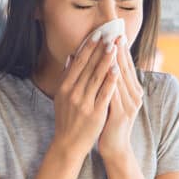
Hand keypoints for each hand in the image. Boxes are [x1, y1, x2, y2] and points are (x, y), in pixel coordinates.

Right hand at [51, 31, 119, 159]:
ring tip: (114, 46)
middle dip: (99, 50)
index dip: (88, 48)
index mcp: (64, 88)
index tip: (97, 34)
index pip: (78, 63)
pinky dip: (111, 80)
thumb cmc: (67, 119)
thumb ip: (66, 77)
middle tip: (109, 34)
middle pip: (88, 67)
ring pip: (97, 77)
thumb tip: (71, 56)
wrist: (68, 144)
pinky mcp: (95, 113)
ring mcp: (84, 103)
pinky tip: (117, 69)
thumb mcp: (62, 97)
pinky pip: (105, 93)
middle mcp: (73, 94)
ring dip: (106, 60)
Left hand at [98, 35, 142, 159]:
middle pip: (126, 69)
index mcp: (132, 92)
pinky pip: (115, 93)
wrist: (115, 147)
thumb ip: (111, 84)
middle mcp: (134, 96)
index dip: (122, 50)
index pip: (127, 66)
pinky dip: (112, 80)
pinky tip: (107, 69)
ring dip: (116, 61)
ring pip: (121, 78)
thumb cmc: (110, 123)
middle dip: (120, 50)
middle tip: (115, 33)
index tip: (116, 33)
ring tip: (110, 45)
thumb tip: (106, 65)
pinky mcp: (123, 113)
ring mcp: (130, 105)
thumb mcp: (112, 100)